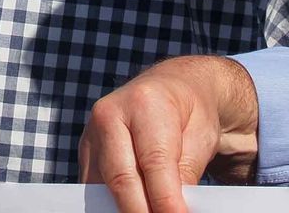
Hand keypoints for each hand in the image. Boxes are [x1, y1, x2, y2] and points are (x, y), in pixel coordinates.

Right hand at [80, 56, 259, 212]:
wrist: (173, 88)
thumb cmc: (190, 112)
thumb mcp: (202, 137)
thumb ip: (186, 172)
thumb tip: (173, 209)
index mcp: (144, 102)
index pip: (154, 162)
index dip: (165, 200)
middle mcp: (110, 114)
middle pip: (122, 178)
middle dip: (142, 211)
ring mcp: (93, 133)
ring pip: (104, 187)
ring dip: (127, 208)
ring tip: (151, 211)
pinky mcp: (86, 151)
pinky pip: (95, 186)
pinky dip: (113, 203)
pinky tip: (135, 207)